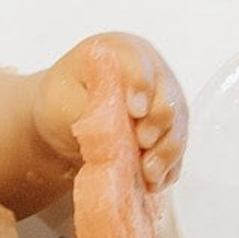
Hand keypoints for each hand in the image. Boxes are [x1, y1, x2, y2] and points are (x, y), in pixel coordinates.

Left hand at [36, 34, 188, 192]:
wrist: (64, 117)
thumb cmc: (61, 99)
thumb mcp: (62, 99)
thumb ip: (89, 107)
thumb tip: (116, 129)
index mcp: (123, 53)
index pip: (139, 64)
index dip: (141, 86)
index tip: (135, 110)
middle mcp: (152, 75)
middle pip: (168, 98)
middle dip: (158, 124)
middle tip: (143, 143)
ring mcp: (164, 104)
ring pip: (177, 127)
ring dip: (166, 153)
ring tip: (149, 174)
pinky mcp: (167, 133)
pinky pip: (175, 151)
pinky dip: (167, 169)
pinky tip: (154, 184)